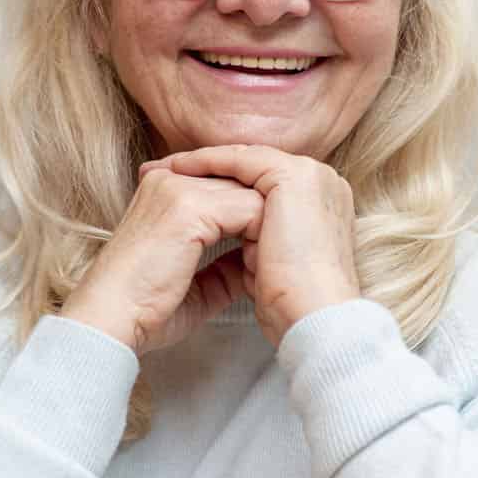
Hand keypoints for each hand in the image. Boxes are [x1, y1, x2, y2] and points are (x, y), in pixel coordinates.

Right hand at [59, 168, 262, 354]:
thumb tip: (254, 264)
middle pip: (244, 185)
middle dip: (264, 221)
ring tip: (271, 264)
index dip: (254, 220)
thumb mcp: (193, 282)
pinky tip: (263, 264)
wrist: (111, 321)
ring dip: (268, 228)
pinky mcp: (189, 207)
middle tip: (276, 260)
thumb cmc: (146, 309)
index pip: (231, 188)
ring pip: (252, 193)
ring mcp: (179, 190)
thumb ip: (224, 266)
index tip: (267, 257)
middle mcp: (171, 180)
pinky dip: (263, 236)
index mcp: (167, 190)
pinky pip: (250, 208)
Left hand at [139, 145, 359, 345]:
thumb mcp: (266, 269)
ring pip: (243, 161)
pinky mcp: (295, 177)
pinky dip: (209, 161)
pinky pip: (242, 160)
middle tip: (157, 171)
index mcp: (318, 207)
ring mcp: (310, 176)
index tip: (174, 190)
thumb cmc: (291, 305)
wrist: (312, 316)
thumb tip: (230, 252)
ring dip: (201, 162)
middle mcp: (320, 184)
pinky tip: (178, 168)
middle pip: (249, 170)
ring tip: (162, 169)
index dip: (216, 187)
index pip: (259, 186)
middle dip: (203, 170)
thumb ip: (250, 252)